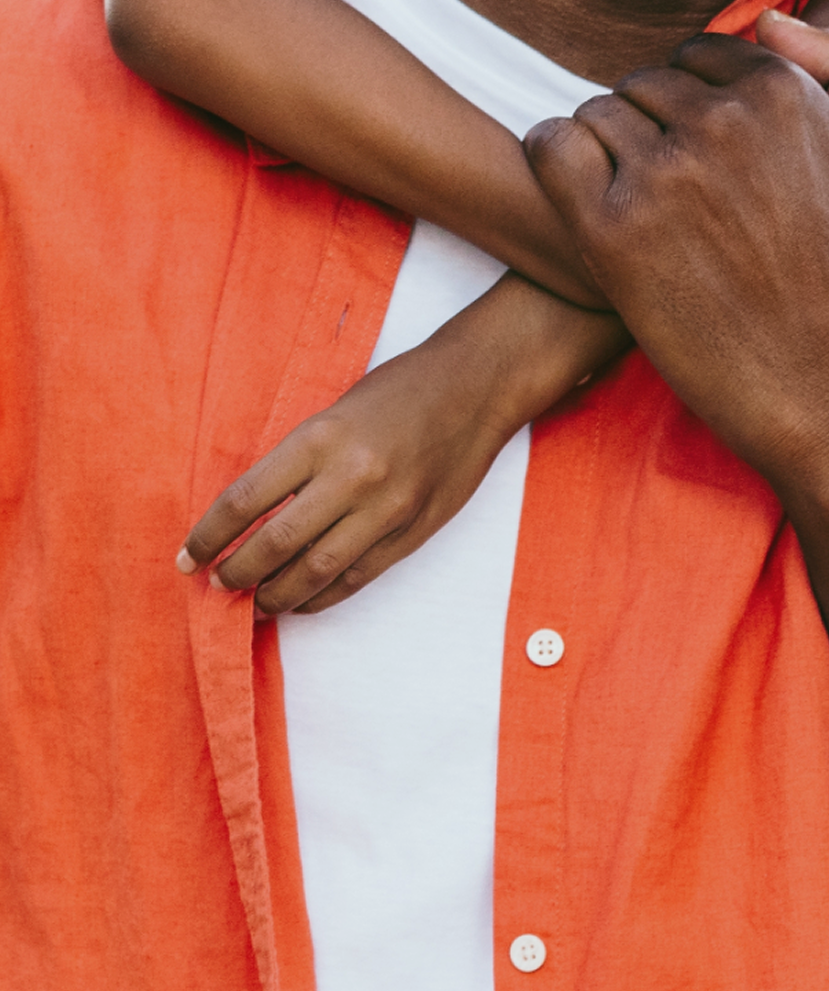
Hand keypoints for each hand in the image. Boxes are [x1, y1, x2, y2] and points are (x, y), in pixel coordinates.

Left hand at [175, 274, 617, 611]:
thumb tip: (252, 516)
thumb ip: (298, 461)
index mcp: (321, 437)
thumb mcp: (335, 411)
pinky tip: (302, 600)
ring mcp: (387, 508)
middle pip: (274, 544)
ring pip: (316, 571)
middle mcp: (352, 476)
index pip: (245, 501)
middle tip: (218, 584)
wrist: (478, 387)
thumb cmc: (401, 390)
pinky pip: (358, 576)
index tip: (188, 556)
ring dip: (277, 595)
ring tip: (255, 602)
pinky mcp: (414, 529)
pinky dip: (323, 595)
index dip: (207, 536)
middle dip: (236, 573)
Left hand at [523, 15, 828, 492]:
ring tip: (638, 206)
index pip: (701, 54)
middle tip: (675, 193)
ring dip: (609, 148)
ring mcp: (663, 174)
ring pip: (598, 113)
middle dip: (655, 125)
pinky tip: (578, 193)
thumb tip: (772, 18)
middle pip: (646, 83)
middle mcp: (720, 121)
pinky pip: (551, 149)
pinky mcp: (611, 231)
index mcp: (783, 92)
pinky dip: (555, 157)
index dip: (699, 101)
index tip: (708, 155)